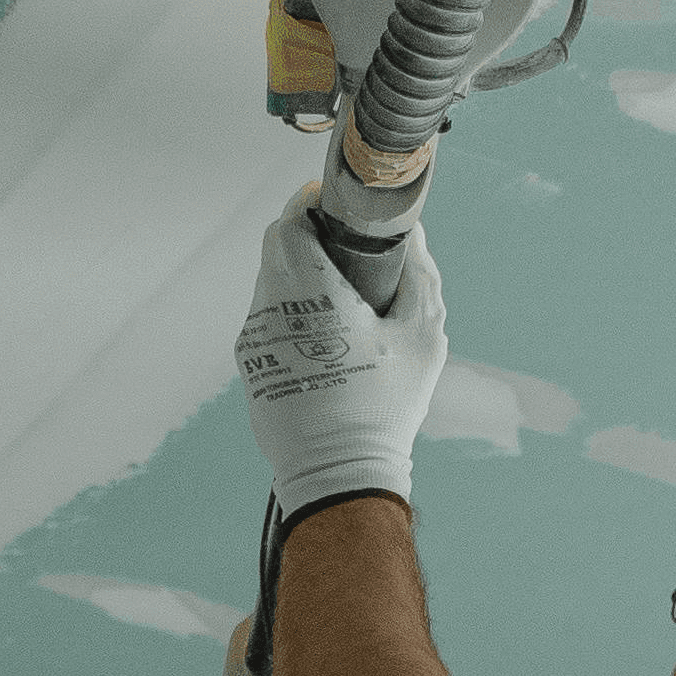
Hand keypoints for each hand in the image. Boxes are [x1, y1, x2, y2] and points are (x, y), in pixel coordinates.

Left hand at [235, 191, 447, 520]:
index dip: (312, 202)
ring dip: (300, 274)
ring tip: (341, 294)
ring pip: (270, 280)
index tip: (337, 203)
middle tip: (345, 243)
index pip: (292, 221)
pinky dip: (294, 310)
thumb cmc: (386, 408)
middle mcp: (273, 309)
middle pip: (276, 245)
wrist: (340, 473)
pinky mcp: (252, 364)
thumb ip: (419, 276)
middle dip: (307, 234)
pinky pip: (269, 317)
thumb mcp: (423, 339)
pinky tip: (327, 335)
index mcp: (312, 294)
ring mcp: (256, 338)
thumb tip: (413, 234)